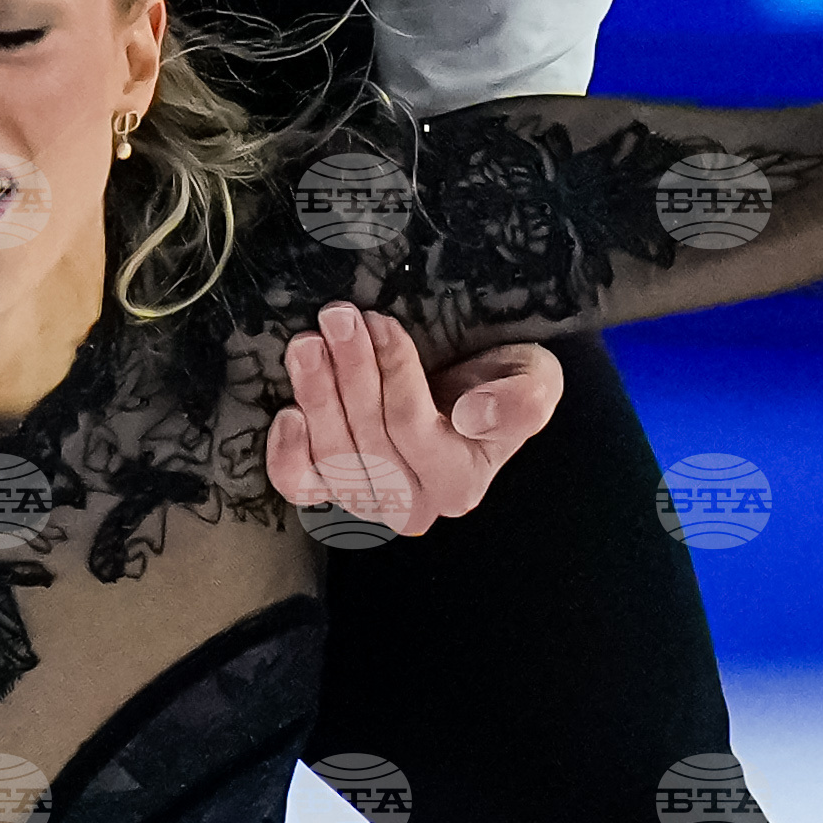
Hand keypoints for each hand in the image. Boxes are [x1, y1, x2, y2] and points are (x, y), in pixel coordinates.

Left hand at [267, 302, 561, 532]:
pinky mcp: (334, 492)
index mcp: (461, 482)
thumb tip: (470, 416)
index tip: (380, 320)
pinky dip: (288, 453)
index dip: (391, 370)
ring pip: (332, 458)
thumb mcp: (535, 381)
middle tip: (336, 316)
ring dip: (316, 394)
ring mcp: (370, 503)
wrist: (473, 395)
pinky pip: (301, 486)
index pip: (413, 425)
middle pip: (367, 439)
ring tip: (309, 343)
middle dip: (349, 371)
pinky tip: (288, 411)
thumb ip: (520, 402)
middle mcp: (415, 505)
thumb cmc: (501, 385)